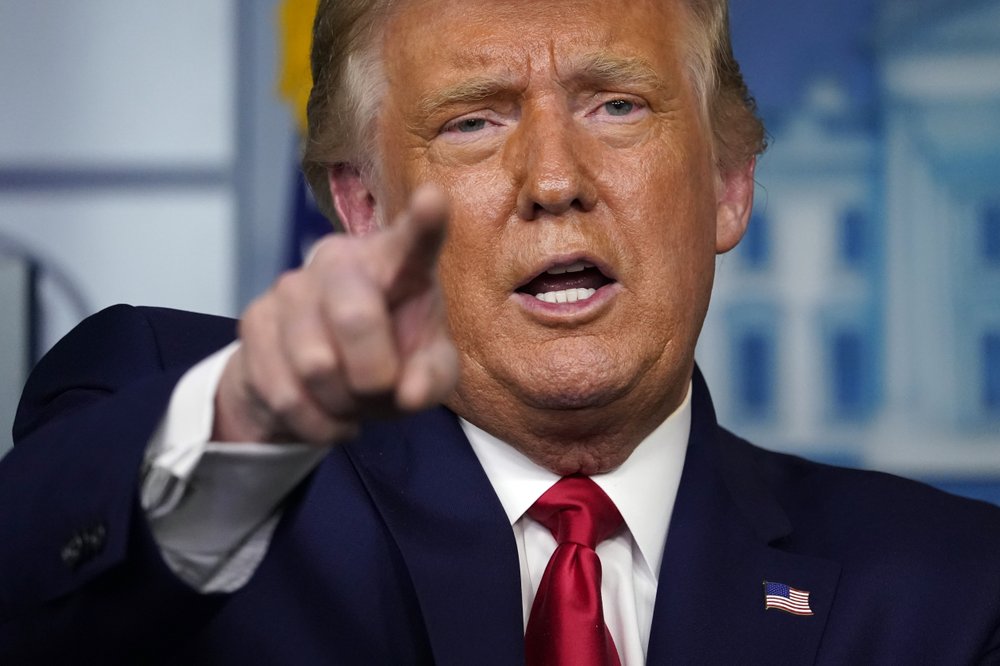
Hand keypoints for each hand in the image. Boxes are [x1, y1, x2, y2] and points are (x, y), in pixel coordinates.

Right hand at [213, 186, 457, 443]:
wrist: (316, 383)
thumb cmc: (389, 361)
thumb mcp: (426, 375)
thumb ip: (432, 379)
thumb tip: (410, 393)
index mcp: (397, 263)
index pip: (414, 240)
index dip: (424, 222)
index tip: (434, 200)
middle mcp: (341, 260)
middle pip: (354, 317)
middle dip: (373, 376)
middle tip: (380, 390)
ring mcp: (292, 286)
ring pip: (315, 365)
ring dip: (341, 404)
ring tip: (350, 400)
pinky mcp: (254, 319)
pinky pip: (284, 392)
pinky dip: (314, 421)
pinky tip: (325, 413)